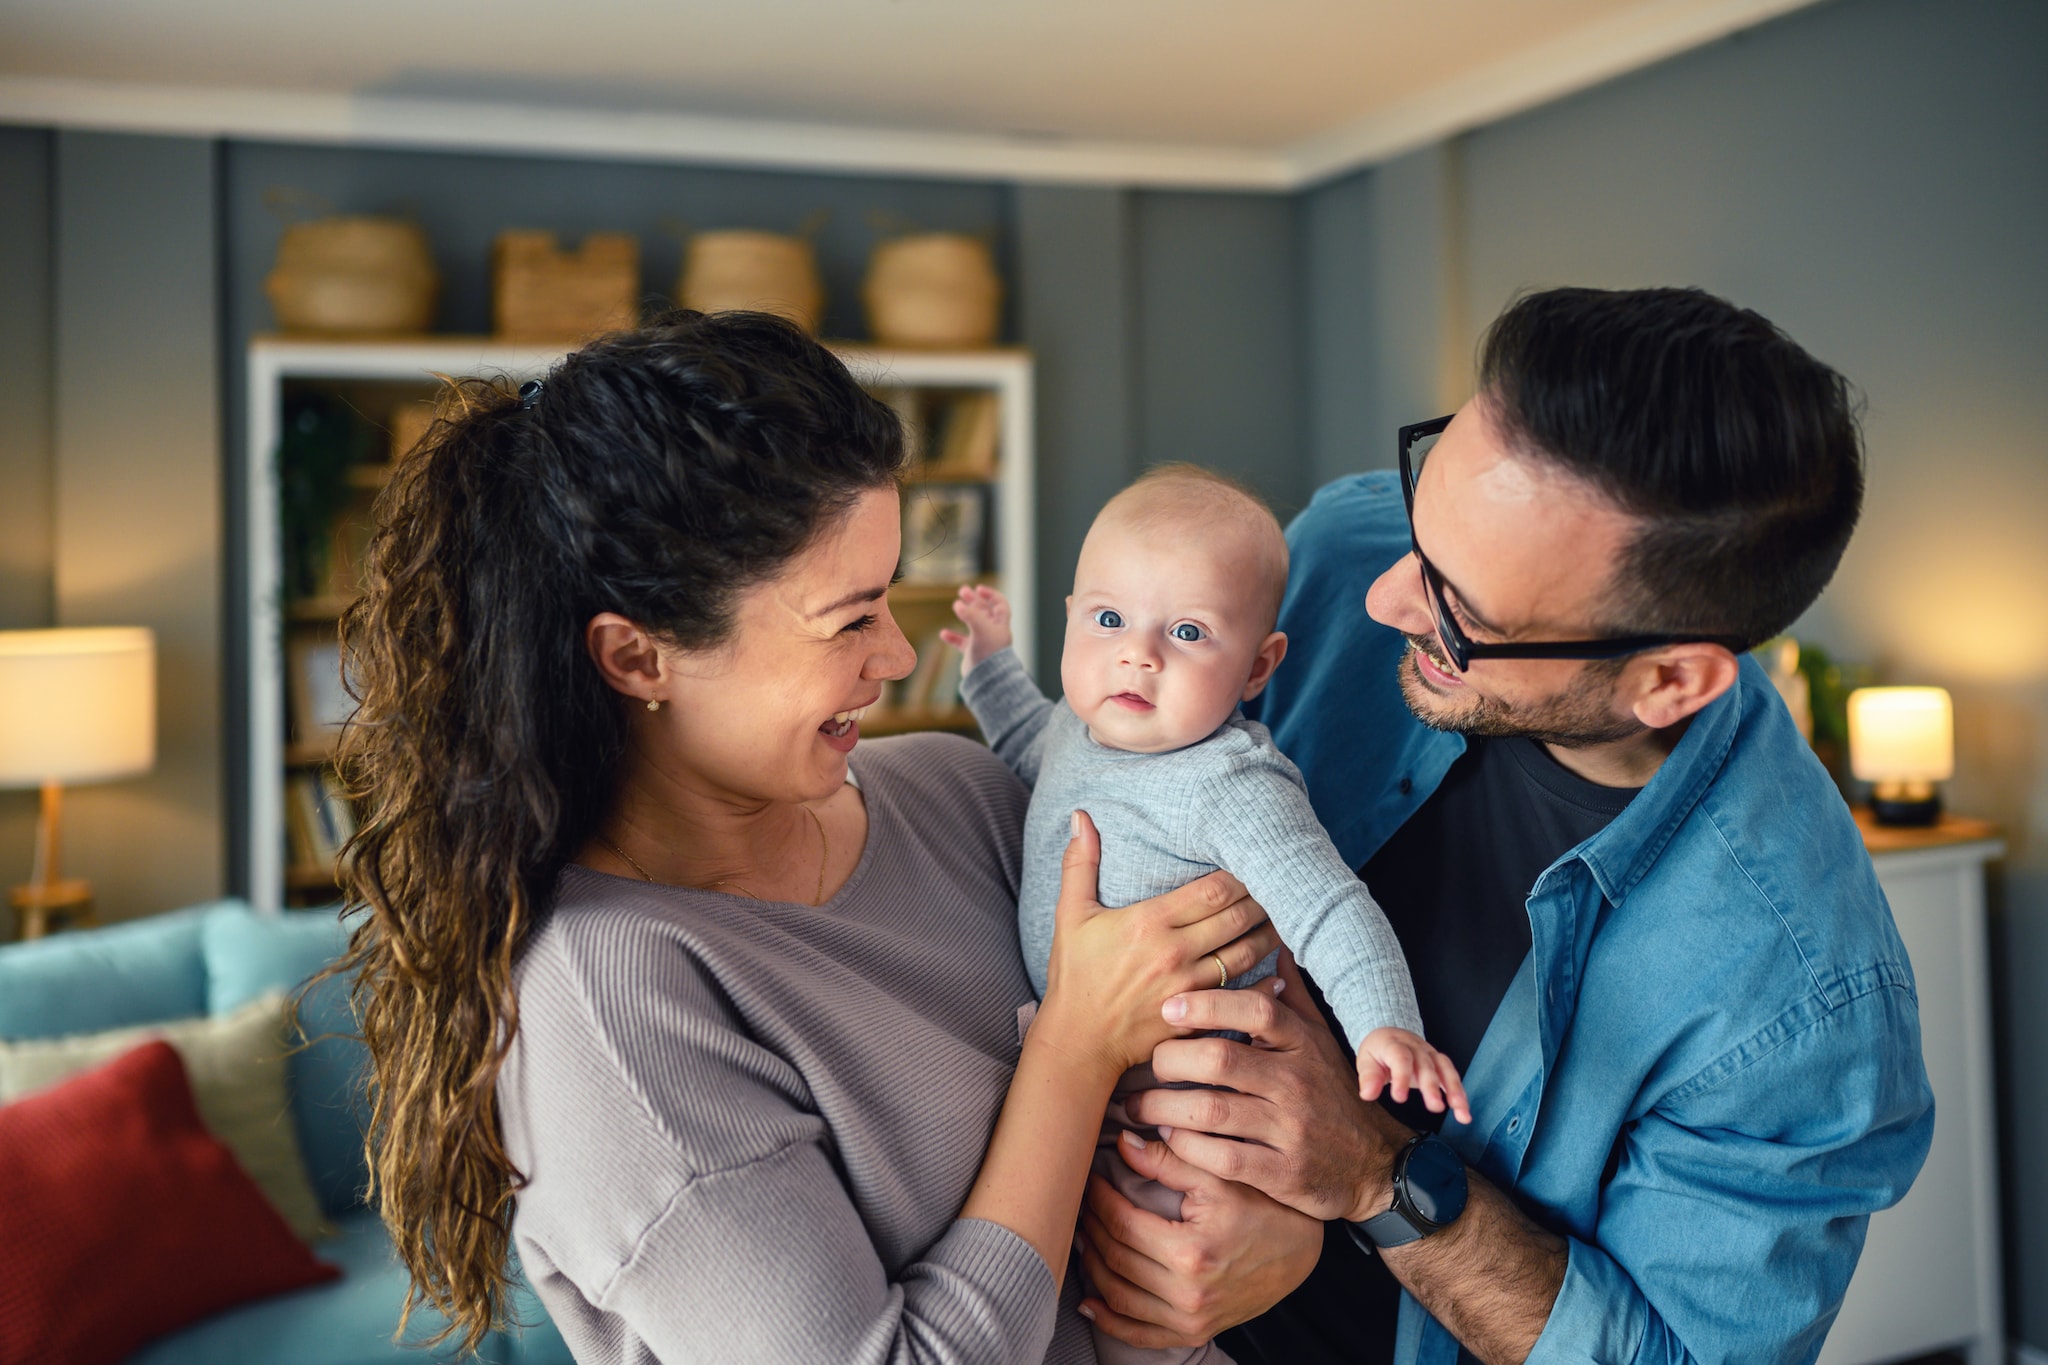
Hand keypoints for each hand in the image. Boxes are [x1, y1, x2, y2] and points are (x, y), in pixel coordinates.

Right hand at [937, 583, 1010, 673]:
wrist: (988, 679)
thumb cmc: (989, 653)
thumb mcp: (981, 629)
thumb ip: (970, 615)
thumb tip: (958, 603)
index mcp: (1000, 625)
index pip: (1000, 605)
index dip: (991, 595)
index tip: (978, 589)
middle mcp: (993, 632)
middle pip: (985, 611)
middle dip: (974, 600)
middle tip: (962, 590)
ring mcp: (983, 642)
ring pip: (973, 624)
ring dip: (965, 614)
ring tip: (955, 605)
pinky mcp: (973, 653)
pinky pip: (962, 642)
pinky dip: (953, 637)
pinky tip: (943, 634)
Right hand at [1033, 812, 1282, 1079]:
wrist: (1078, 1042)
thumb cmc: (1074, 976)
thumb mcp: (1070, 916)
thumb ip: (1080, 864)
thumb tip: (1080, 816)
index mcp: (1149, 922)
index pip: (1212, 890)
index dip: (1240, 874)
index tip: (1252, 862)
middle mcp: (1175, 953)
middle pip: (1236, 917)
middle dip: (1262, 898)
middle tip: (1280, 884)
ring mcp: (1189, 987)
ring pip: (1246, 953)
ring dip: (1269, 933)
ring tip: (1285, 916)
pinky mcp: (1197, 1014)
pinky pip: (1243, 993)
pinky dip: (1266, 979)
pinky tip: (1281, 966)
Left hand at [1078, 1129, 1321, 1348]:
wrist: (1301, 1252)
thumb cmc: (1263, 1207)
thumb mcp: (1219, 1176)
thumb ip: (1168, 1160)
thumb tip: (1122, 1144)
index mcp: (1191, 1251)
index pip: (1122, 1223)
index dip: (1098, 1199)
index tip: (1089, 1179)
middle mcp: (1187, 1293)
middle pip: (1115, 1258)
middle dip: (1090, 1227)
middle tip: (1080, 1204)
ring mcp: (1190, 1319)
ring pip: (1119, 1296)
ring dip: (1091, 1266)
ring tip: (1082, 1238)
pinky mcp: (1195, 1332)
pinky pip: (1139, 1334)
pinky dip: (1109, 1319)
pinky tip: (1089, 1301)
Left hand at [1127, 951, 1410, 1222]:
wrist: (1374, 1163)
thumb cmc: (1332, 1093)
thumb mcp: (1319, 1040)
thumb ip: (1291, 996)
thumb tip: (1273, 943)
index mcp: (1302, 1043)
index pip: (1256, 1009)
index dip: (1209, 1003)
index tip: (1168, 1007)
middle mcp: (1297, 1082)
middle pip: (1221, 1058)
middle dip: (1169, 1059)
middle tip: (1145, 1063)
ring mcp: (1291, 1129)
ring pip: (1212, 1110)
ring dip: (1163, 1107)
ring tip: (1138, 1105)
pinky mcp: (1283, 1173)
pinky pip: (1222, 1157)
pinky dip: (1186, 1147)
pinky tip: (1168, 1139)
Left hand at [1358, 1027, 1471, 1124]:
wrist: (1390, 1035)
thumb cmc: (1378, 1051)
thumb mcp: (1366, 1060)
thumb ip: (1368, 1077)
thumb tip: (1368, 1094)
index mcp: (1394, 1044)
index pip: (1401, 1057)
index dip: (1402, 1077)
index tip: (1399, 1098)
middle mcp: (1416, 1047)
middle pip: (1426, 1065)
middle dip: (1432, 1086)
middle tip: (1435, 1107)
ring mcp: (1430, 1054)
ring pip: (1445, 1069)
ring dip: (1455, 1090)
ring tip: (1460, 1110)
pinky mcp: (1439, 1064)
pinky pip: (1452, 1077)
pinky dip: (1460, 1094)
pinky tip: (1464, 1112)